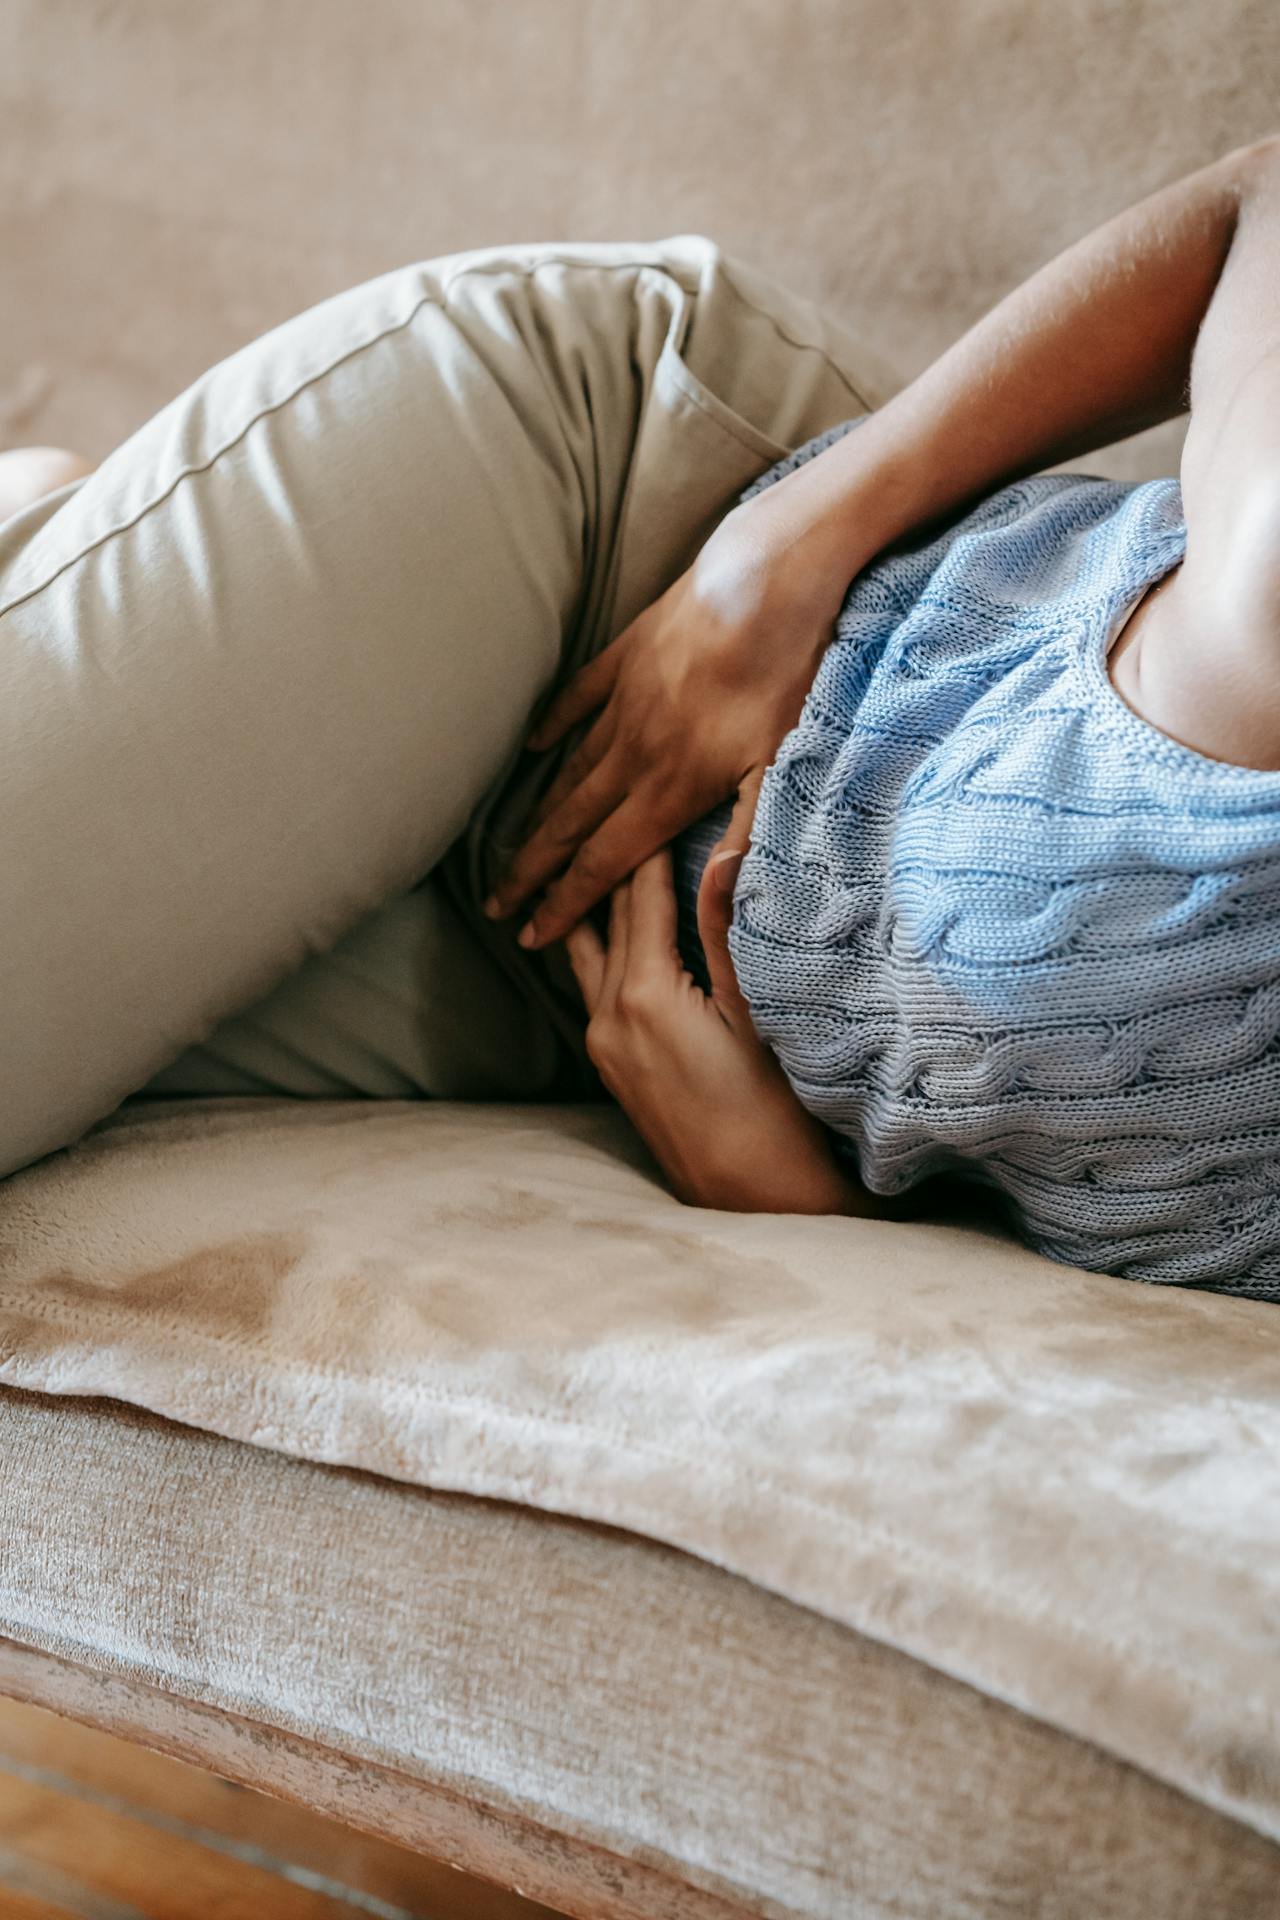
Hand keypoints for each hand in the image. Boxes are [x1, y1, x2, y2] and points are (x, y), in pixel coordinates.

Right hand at [483, 481, 853, 949]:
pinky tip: (534, 748)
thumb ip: (742, 837)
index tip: (532, 934)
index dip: (565, 903)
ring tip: (515, 847)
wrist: (765, 578)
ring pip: (570, 771)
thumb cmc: (785, 675)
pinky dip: (553, 728)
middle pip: (571, 826)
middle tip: (497, 905)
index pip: (603, 862)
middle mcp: (633, 753)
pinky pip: (577, 700)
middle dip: (532, 871)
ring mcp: (624, 702)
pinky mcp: (626, 657)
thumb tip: (715, 897)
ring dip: (540, 814)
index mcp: (669, 789)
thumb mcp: (780, 768)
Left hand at [561, 838, 876, 1216]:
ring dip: (598, 906)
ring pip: (588, 952)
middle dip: (618, 864)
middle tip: (628, 807)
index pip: (640, 895)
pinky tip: (616, 932)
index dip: (650, 841)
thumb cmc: (772, 1110)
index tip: (658, 792)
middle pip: (607, 917)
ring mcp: (602, 1044)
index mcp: (644, 994)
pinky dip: (604, 946)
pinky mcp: (609, 1065)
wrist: (751, 1199)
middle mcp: (608, 1015)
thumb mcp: (755, 1012)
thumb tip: (723, 850)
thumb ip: (727, 929)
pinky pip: (595, 985)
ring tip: (601, 858)